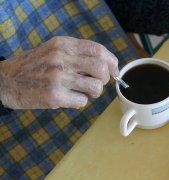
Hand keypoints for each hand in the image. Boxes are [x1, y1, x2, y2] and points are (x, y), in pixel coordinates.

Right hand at [0, 36, 118, 108]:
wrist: (5, 80)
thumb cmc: (35, 66)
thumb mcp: (53, 50)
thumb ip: (78, 53)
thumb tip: (109, 65)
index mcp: (63, 45)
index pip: (98, 50)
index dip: (112, 62)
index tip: (114, 70)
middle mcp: (61, 59)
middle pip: (101, 69)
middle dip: (105, 79)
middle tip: (96, 83)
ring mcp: (58, 78)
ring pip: (96, 87)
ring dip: (93, 92)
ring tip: (82, 91)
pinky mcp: (55, 96)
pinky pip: (82, 101)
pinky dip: (79, 102)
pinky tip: (68, 98)